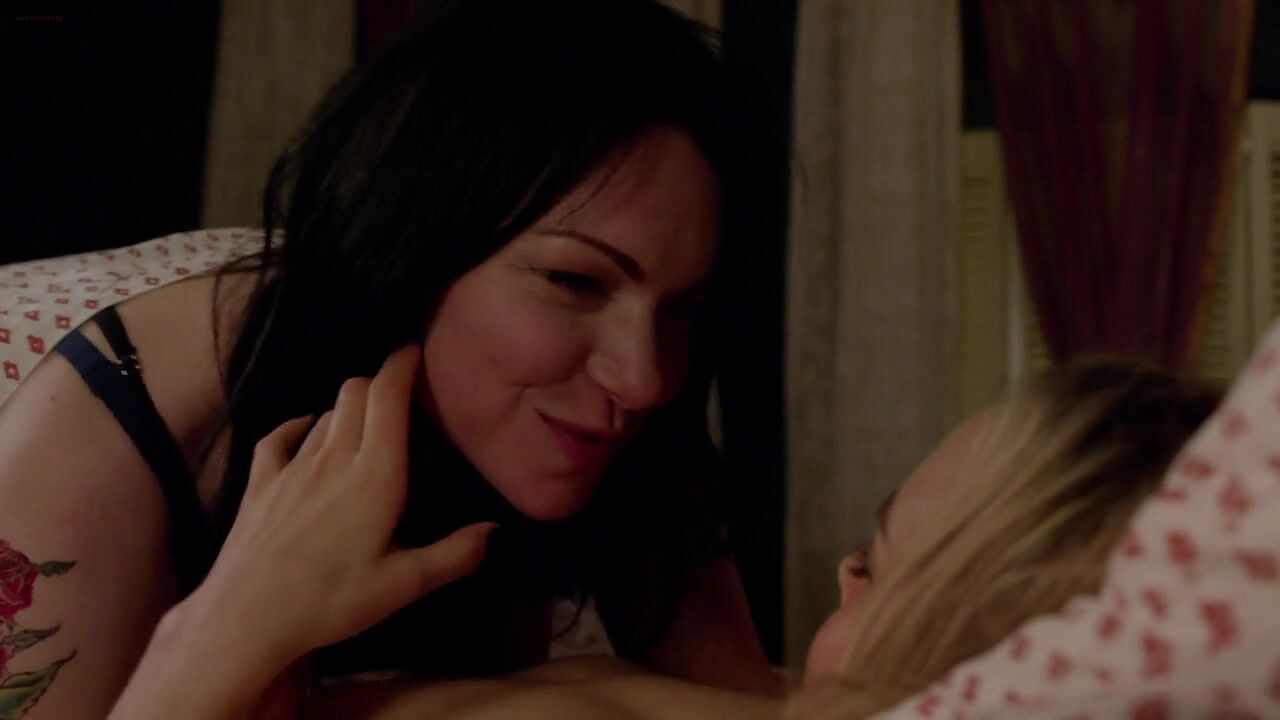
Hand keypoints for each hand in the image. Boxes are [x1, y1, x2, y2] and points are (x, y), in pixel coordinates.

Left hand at [111, 347, 494, 719]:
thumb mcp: (403, 586)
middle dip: (378, 382)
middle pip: (354, 393)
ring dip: (347, 408)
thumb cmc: (331, 601)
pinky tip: (305, 430)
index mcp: (376, 475)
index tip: (415, 352)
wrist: (246, 618)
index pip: (387, 397)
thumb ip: (453, 555)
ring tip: (364, 421)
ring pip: (325, 414)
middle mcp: (334, 458)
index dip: (402, 366)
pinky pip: (280, 437)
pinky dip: (298, 426)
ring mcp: (292, 468)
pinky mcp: (260, 484)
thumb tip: (494, 530)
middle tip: (398, 392)